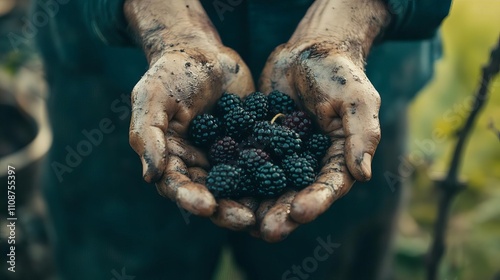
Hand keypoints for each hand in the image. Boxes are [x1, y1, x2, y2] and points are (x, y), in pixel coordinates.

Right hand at [125, 0, 255, 229]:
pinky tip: (291, 185)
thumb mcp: (152, 98)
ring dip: (253, 201)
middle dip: (228, 209)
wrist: (204, 52)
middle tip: (247, 220)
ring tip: (270, 213)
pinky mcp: (250, 146)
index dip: (191, 198)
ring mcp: (226, 157)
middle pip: (213, 194)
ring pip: (240, 186)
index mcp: (173, 158)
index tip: (207, 206)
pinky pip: (263, 164)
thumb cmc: (171, 73)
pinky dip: (275, 176)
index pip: (179, 185)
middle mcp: (200, 164)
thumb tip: (151, 176)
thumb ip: (148, 135)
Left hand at [256, 0, 388, 241]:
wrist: (308, 51)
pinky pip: (246, 163)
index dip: (316, 201)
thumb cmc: (339, 73)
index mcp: (336, 159)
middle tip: (267, 230)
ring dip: (256, 204)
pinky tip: (221, 190)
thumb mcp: (357, 100)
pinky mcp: (259, 144)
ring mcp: (281, 156)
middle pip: (295, 194)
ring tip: (241, 219)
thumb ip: (360, 136)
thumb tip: (362, 175)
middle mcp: (308, 164)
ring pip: (268, 185)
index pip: (328, 186)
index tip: (300, 212)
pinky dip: (235, 176)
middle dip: (282, 213)